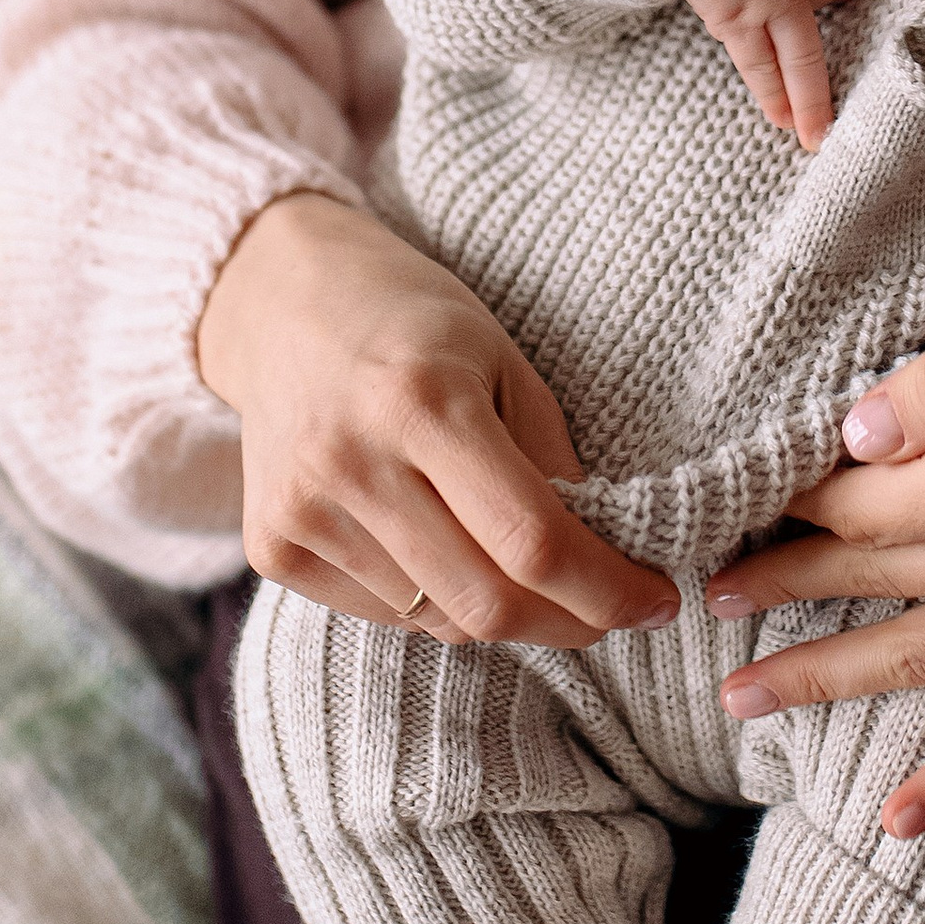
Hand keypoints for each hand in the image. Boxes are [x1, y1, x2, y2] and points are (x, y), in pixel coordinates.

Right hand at [200, 191, 677, 643]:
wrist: (279, 301)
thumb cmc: (410, 320)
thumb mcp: (501, 358)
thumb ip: (551, 458)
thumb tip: (604, 558)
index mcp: (421, 402)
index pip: (532, 539)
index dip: (607, 589)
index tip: (654, 599)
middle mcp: (351, 463)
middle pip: (486, 603)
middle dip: (568, 622)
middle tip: (610, 610)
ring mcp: (302, 511)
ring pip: (436, 620)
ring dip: (501, 611)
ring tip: (518, 563)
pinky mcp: (271, 545)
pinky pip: (382, 615)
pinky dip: (434, 603)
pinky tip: (443, 550)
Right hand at [670, 0, 876, 151]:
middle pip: (835, 17)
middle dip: (830, 39)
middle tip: (841, 81)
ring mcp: (777, 0)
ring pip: (804, 61)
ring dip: (813, 103)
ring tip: (819, 140)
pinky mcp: (733, 17)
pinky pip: (759, 65)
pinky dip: (773, 95)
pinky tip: (784, 123)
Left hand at [704, 275, 924, 829]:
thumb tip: (851, 430)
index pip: (858, 493)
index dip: (789, 493)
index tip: (728, 498)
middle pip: (871, 576)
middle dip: (777, 587)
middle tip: (692, 603)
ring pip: (920, 659)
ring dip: (825, 681)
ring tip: (739, 700)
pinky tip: (899, 819)